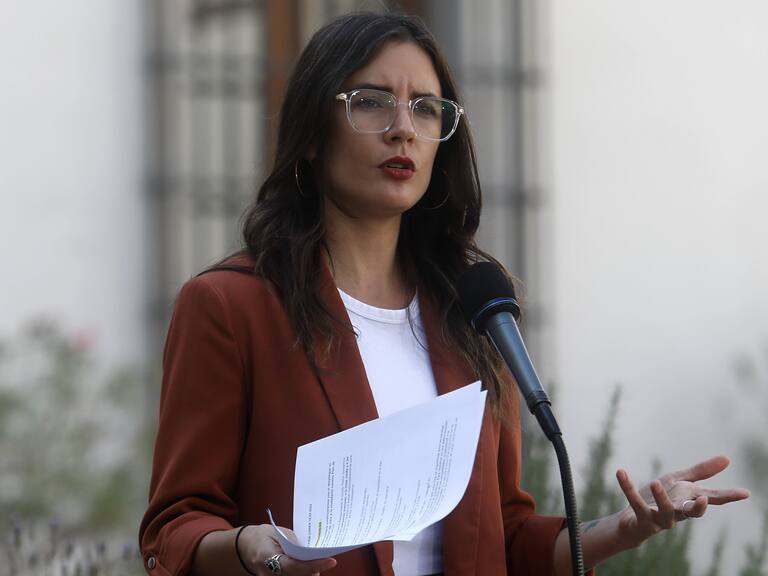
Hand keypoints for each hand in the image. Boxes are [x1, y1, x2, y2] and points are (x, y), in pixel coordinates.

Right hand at [237, 524, 336, 574]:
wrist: (246, 548)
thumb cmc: (263, 537)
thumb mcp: (278, 532)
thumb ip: (294, 542)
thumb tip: (313, 551)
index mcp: (266, 556)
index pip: (294, 566)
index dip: (313, 565)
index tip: (331, 561)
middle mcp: (267, 573)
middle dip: (314, 570)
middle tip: (326, 560)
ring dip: (309, 573)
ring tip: (317, 561)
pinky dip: (303, 574)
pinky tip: (308, 566)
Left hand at [614, 455, 749, 548]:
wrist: (632, 521)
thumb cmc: (659, 499)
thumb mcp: (679, 481)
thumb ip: (700, 472)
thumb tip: (727, 458)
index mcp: (688, 500)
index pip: (712, 498)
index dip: (728, 496)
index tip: (745, 493)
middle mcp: (677, 512)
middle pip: (692, 513)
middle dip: (698, 508)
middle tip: (702, 500)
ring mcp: (660, 518)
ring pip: (665, 512)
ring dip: (661, 498)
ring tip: (656, 482)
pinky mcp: (641, 519)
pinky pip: (635, 503)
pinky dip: (627, 487)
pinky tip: (621, 472)